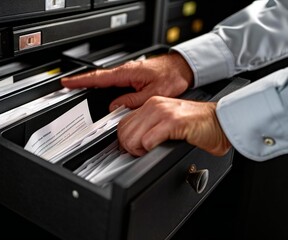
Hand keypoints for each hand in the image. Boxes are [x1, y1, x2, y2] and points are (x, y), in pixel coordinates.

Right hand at [61, 52, 193, 110]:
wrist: (182, 67)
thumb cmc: (171, 76)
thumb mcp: (152, 94)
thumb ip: (131, 101)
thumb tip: (115, 107)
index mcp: (127, 73)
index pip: (98, 78)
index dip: (81, 81)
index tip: (67, 83)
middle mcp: (125, 71)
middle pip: (98, 78)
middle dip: (82, 82)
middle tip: (68, 87)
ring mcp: (128, 73)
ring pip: (106, 81)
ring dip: (92, 84)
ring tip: (80, 90)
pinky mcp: (132, 77)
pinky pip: (114, 82)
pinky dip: (104, 86)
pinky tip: (102, 92)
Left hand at [117, 96, 231, 156]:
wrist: (221, 122)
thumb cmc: (198, 124)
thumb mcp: (167, 120)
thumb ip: (150, 125)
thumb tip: (132, 140)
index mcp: (151, 104)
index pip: (122, 124)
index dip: (126, 140)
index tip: (134, 148)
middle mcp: (154, 105)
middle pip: (124, 132)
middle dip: (130, 148)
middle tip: (143, 153)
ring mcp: (163, 112)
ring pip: (132, 138)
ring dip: (139, 151)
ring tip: (151, 151)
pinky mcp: (173, 122)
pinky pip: (148, 141)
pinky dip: (150, 150)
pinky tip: (161, 148)